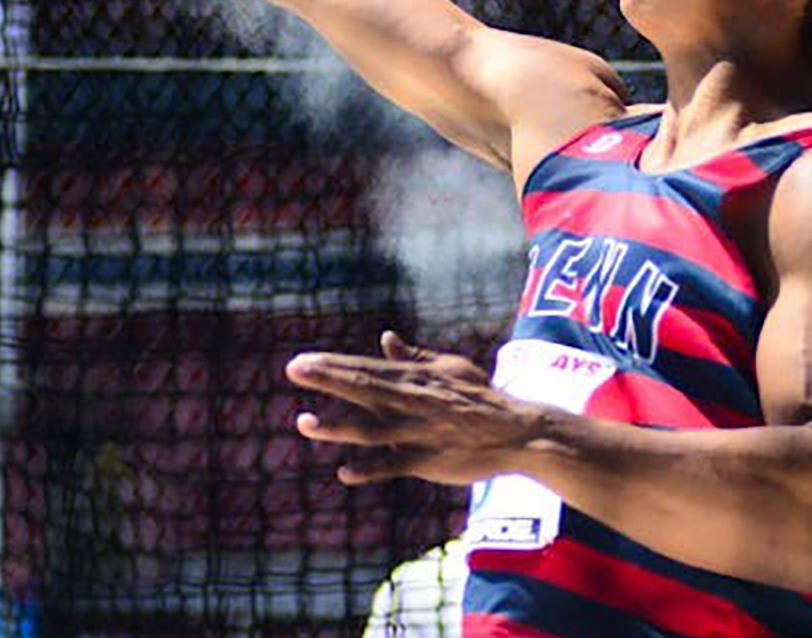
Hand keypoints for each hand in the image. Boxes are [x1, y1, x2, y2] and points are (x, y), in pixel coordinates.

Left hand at [286, 331, 543, 486]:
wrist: (519, 431)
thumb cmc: (481, 397)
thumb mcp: (449, 369)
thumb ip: (414, 357)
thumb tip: (385, 338)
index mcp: (416, 379)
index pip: (365, 368)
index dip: (332, 365)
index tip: (301, 361)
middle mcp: (413, 401)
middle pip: (363, 387)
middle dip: (327, 379)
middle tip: (293, 369)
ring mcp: (420, 432)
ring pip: (372, 428)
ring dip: (337, 427)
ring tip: (303, 422)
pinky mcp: (430, 461)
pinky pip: (395, 465)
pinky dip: (371, 468)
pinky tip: (344, 472)